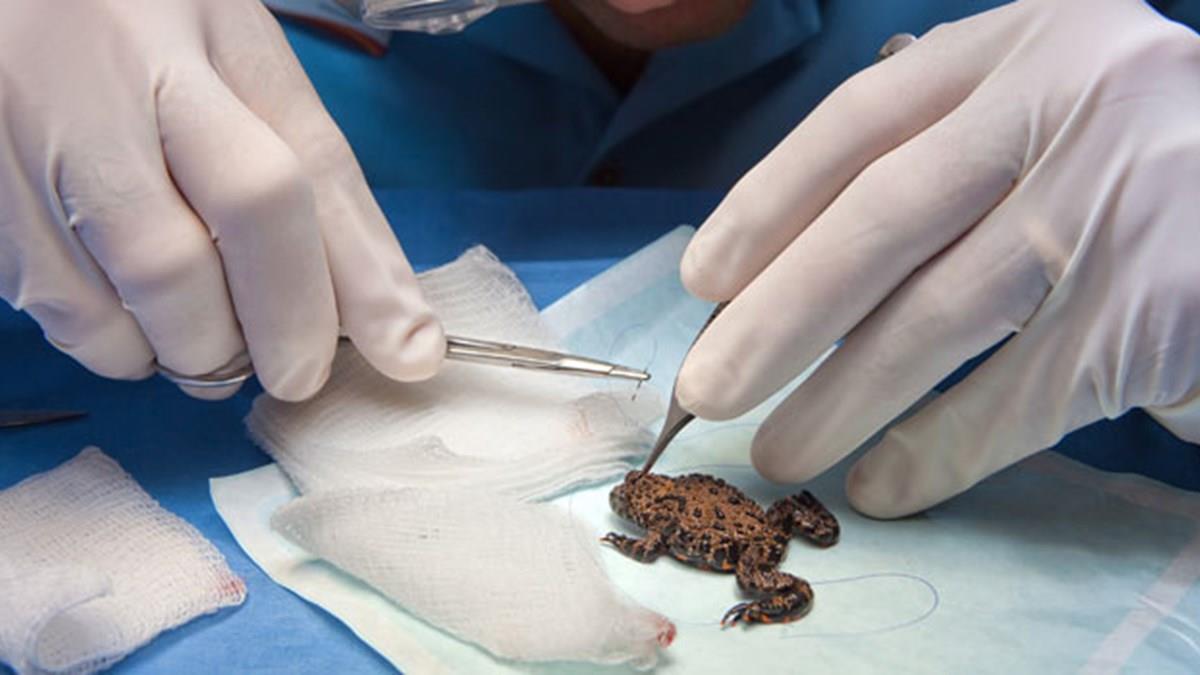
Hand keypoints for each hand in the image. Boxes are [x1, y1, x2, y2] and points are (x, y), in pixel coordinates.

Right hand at [0, 1, 443, 400]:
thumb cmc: (151, 26)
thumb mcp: (246, 63)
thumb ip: (319, 174)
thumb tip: (398, 326)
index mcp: (192, 33)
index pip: (278, 182)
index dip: (345, 285)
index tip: (405, 352)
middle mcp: (96, 86)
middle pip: (183, 263)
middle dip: (264, 335)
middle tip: (296, 366)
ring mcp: (17, 143)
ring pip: (120, 301)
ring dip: (192, 351)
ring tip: (218, 337)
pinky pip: (59, 311)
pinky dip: (121, 343)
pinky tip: (142, 316)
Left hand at [676, 0, 1199, 516]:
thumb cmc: (1149, 171)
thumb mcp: (1048, 117)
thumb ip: (945, 159)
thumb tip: (789, 272)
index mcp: (1025, 43)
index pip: (860, 119)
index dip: (766, 203)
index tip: (703, 278)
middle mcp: (1074, 100)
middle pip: (880, 221)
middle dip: (777, 318)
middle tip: (707, 391)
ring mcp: (1120, 202)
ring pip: (938, 317)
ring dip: (839, 401)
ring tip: (778, 455)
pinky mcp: (1157, 308)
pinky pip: (1015, 399)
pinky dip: (937, 452)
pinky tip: (883, 485)